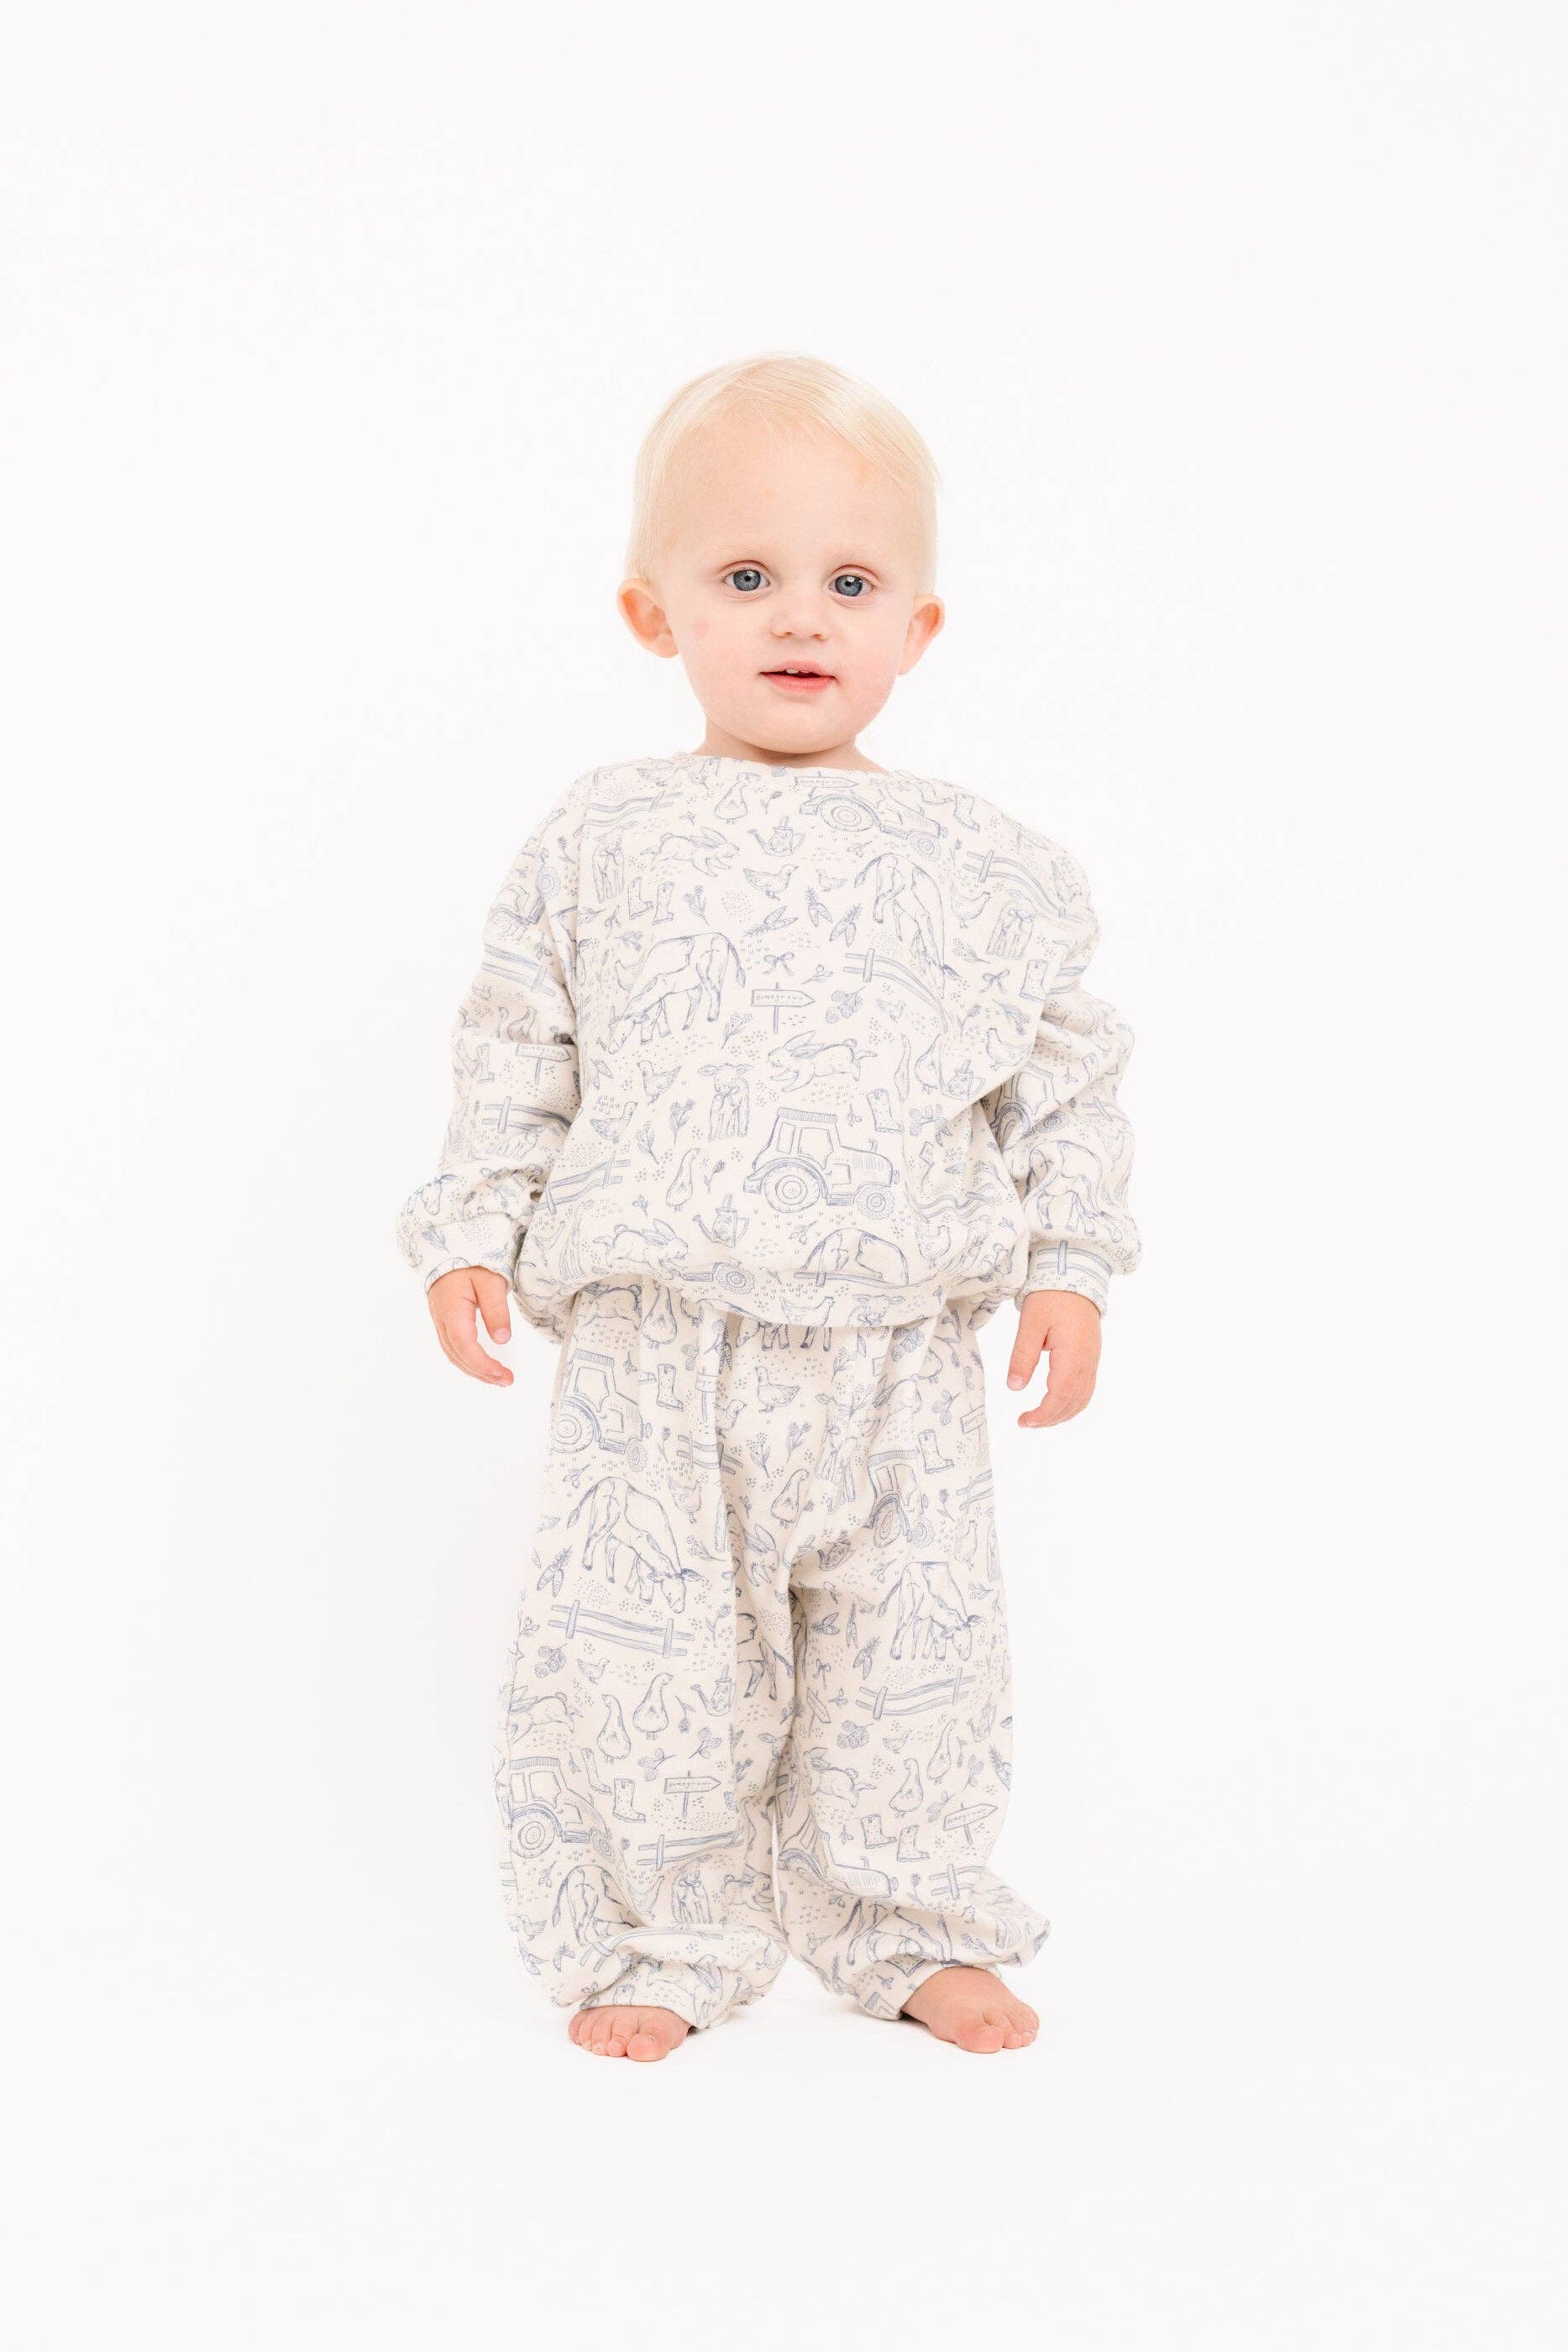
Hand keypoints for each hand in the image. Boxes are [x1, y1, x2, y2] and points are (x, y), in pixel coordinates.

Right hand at [428, 1267, 514, 1385]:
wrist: (452, 1244)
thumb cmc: (473, 1259)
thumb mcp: (491, 1281)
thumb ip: (496, 1310)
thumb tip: (502, 1340)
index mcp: (451, 1309)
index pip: (464, 1345)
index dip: (482, 1364)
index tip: (502, 1374)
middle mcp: (441, 1318)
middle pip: (457, 1354)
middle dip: (480, 1372)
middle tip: (506, 1380)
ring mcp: (440, 1319)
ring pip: (453, 1353)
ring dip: (473, 1369)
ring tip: (497, 1378)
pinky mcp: (444, 1318)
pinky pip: (452, 1345)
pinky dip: (467, 1359)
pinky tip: (481, 1364)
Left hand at [1005, 1289, 1100, 1427]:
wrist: (1075, 1279)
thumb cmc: (1050, 1298)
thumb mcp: (1030, 1324)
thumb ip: (1022, 1356)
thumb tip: (1014, 1387)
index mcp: (1072, 1354)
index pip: (1060, 1395)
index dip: (1043, 1414)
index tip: (1023, 1421)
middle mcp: (1087, 1362)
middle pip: (1073, 1403)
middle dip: (1050, 1419)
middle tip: (1025, 1422)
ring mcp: (1092, 1362)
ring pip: (1082, 1399)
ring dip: (1061, 1415)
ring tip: (1038, 1419)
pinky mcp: (1091, 1359)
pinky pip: (1086, 1390)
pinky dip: (1071, 1404)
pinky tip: (1055, 1406)